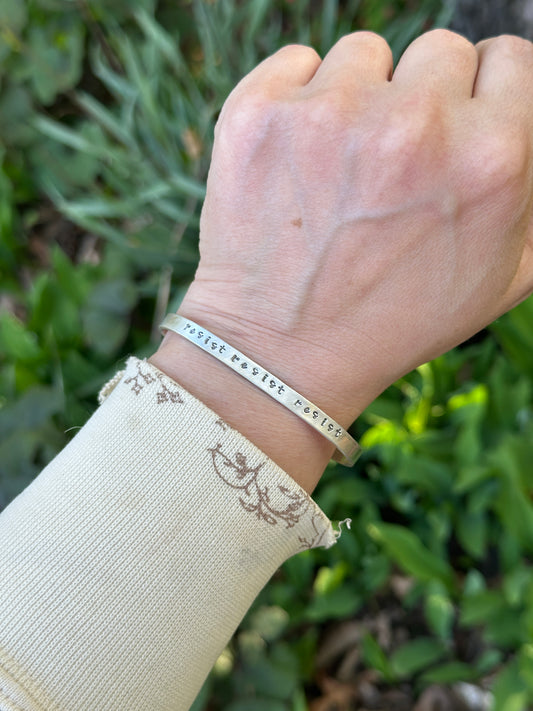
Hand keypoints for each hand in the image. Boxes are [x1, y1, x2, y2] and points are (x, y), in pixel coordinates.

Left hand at [178, 29, 532, 427]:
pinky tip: (297, 161)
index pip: (508, 58)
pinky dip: (298, 100)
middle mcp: (416, 125)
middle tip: (393, 163)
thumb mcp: (505, 275)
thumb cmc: (397, 321)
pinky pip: (296, 62)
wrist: (285, 353)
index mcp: (490, 159)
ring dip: (359, 100)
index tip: (454, 125)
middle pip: (439, 51)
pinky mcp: (260, 113)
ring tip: (341, 172)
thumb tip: (525, 126)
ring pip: (365, 55)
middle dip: (422, 98)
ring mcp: (332, 113)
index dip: (482, 94)